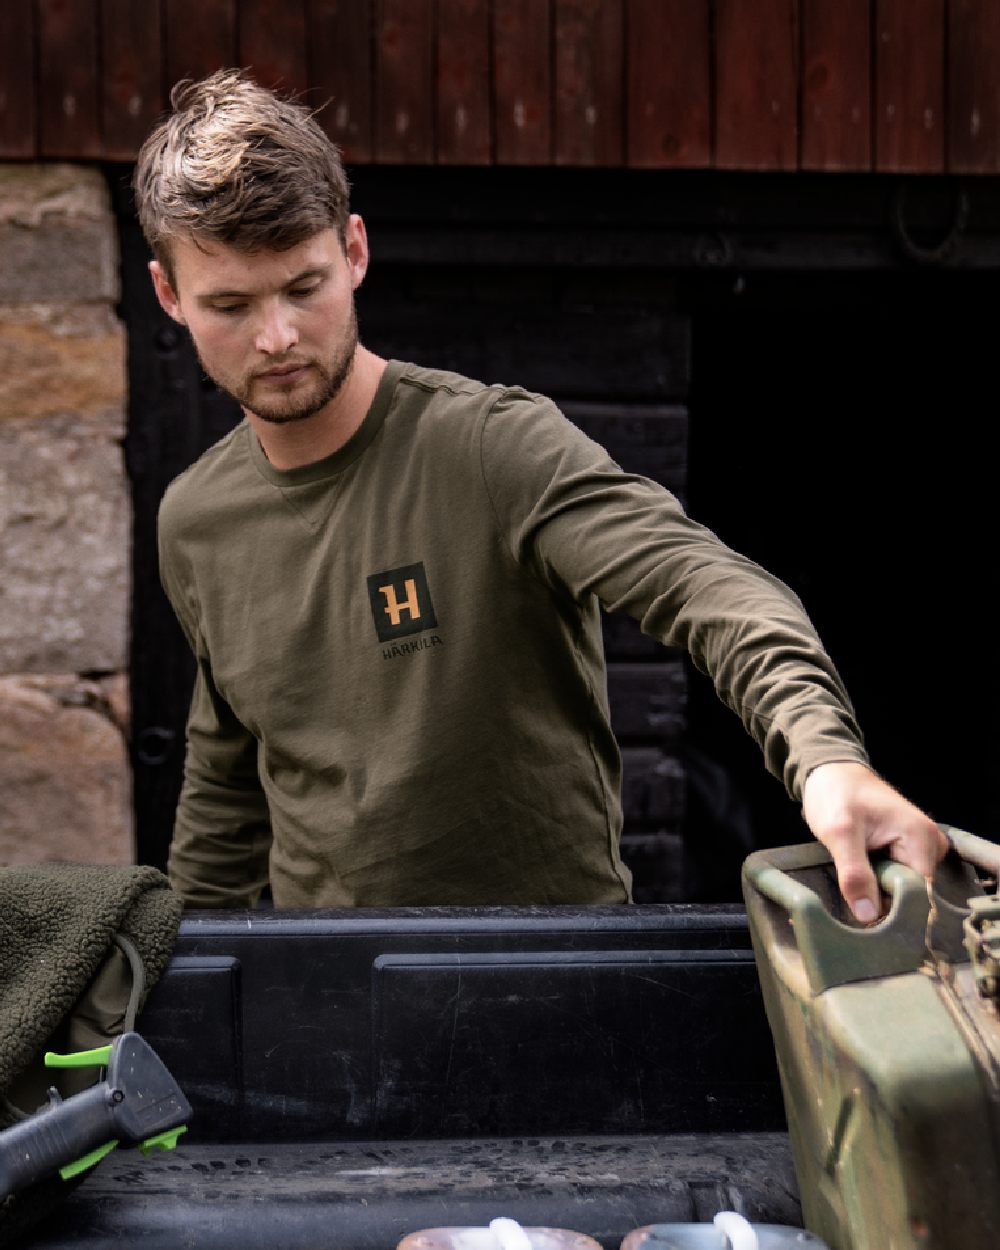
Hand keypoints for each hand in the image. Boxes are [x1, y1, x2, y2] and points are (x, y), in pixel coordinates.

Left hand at [801, 760, 948, 922]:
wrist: (831, 772)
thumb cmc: (835, 794)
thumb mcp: (838, 833)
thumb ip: (855, 874)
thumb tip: (869, 916)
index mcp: (921, 836)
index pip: (919, 892)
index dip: (893, 908)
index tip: (865, 916)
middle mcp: (930, 842)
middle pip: (914, 892)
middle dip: (883, 900)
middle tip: (852, 897)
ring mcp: (922, 846)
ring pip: (905, 887)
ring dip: (879, 891)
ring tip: (854, 881)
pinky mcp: (909, 849)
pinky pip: (899, 877)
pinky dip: (878, 881)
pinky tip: (861, 876)